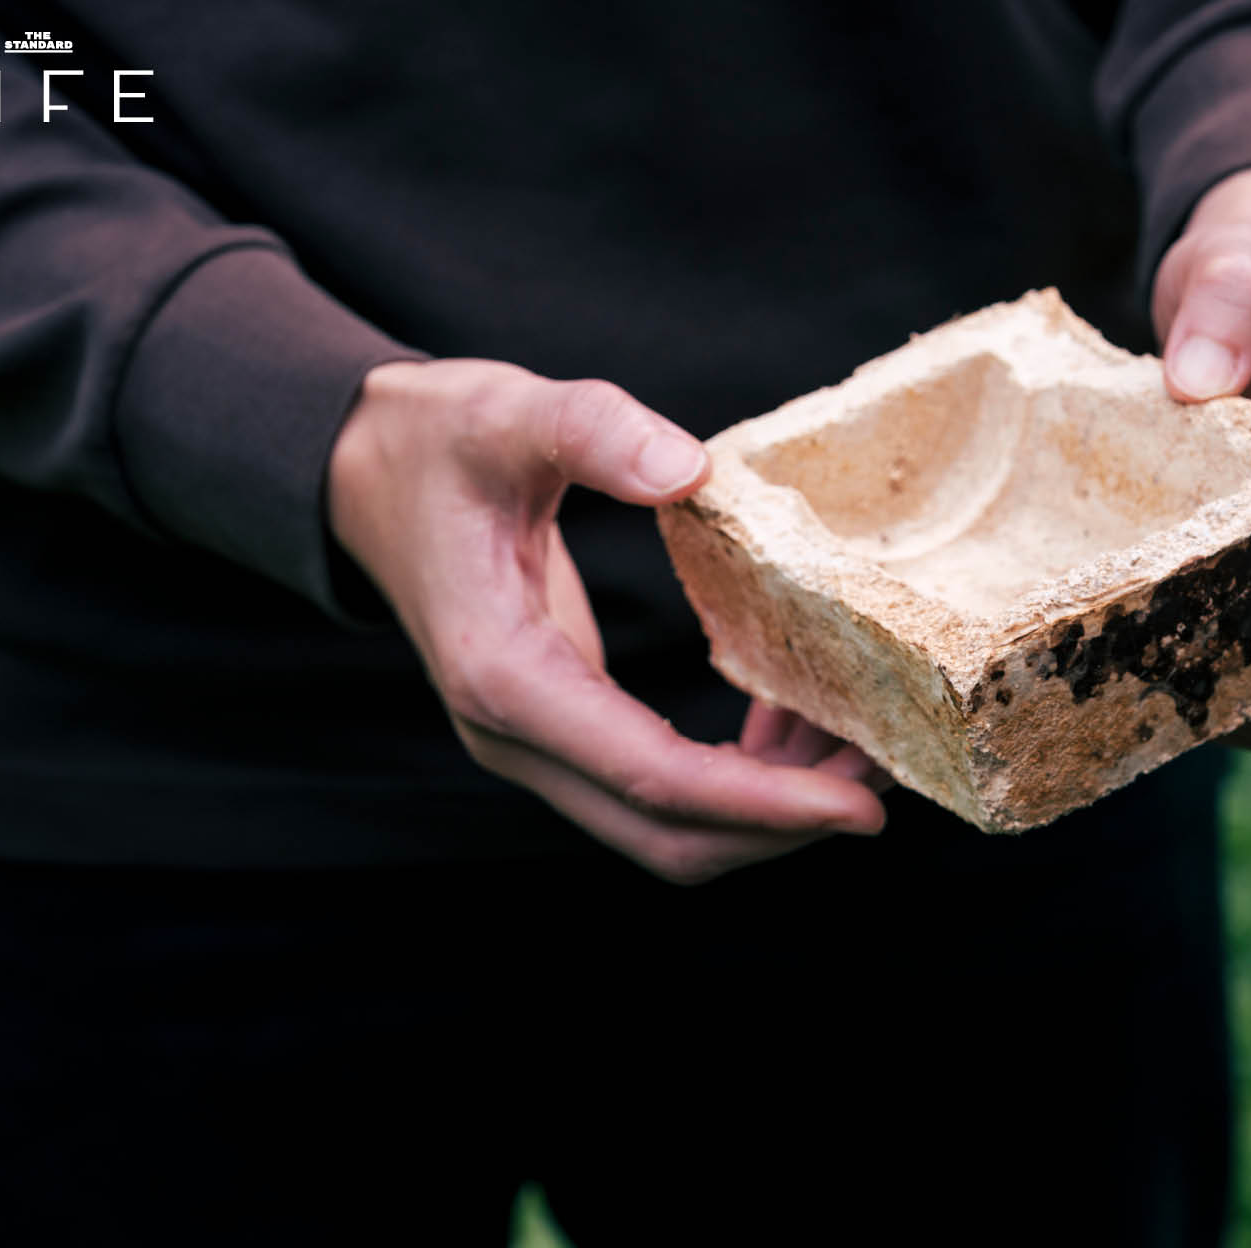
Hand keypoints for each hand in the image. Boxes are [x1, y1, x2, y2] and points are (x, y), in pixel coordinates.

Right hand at [328, 358, 884, 883]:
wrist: (362, 476)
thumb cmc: (433, 446)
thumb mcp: (506, 414)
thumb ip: (591, 432)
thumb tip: (688, 470)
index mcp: (504, 677)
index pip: (652, 780)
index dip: (763, 804)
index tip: (860, 805)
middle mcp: (514, 736)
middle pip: (667, 837)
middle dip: (783, 826)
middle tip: (888, 779)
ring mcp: (534, 744)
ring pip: (666, 828)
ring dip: (766, 810)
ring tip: (859, 748)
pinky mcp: (559, 728)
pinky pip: (658, 786)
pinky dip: (734, 778)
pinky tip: (790, 716)